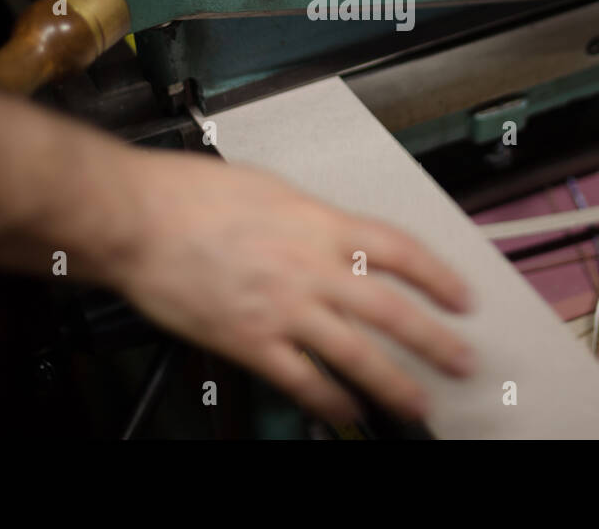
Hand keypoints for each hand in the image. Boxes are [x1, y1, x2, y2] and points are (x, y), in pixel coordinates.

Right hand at [115, 151, 475, 422]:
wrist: (137, 217)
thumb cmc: (189, 195)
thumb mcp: (269, 188)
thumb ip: (309, 218)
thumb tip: (332, 232)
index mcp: (319, 223)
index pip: (400, 250)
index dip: (439, 277)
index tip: (459, 295)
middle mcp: (311, 267)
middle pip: (392, 311)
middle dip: (435, 341)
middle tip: (461, 360)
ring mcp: (283, 308)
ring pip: (357, 354)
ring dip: (395, 383)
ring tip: (420, 401)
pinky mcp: (250, 341)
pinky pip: (302, 379)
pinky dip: (330, 399)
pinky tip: (346, 410)